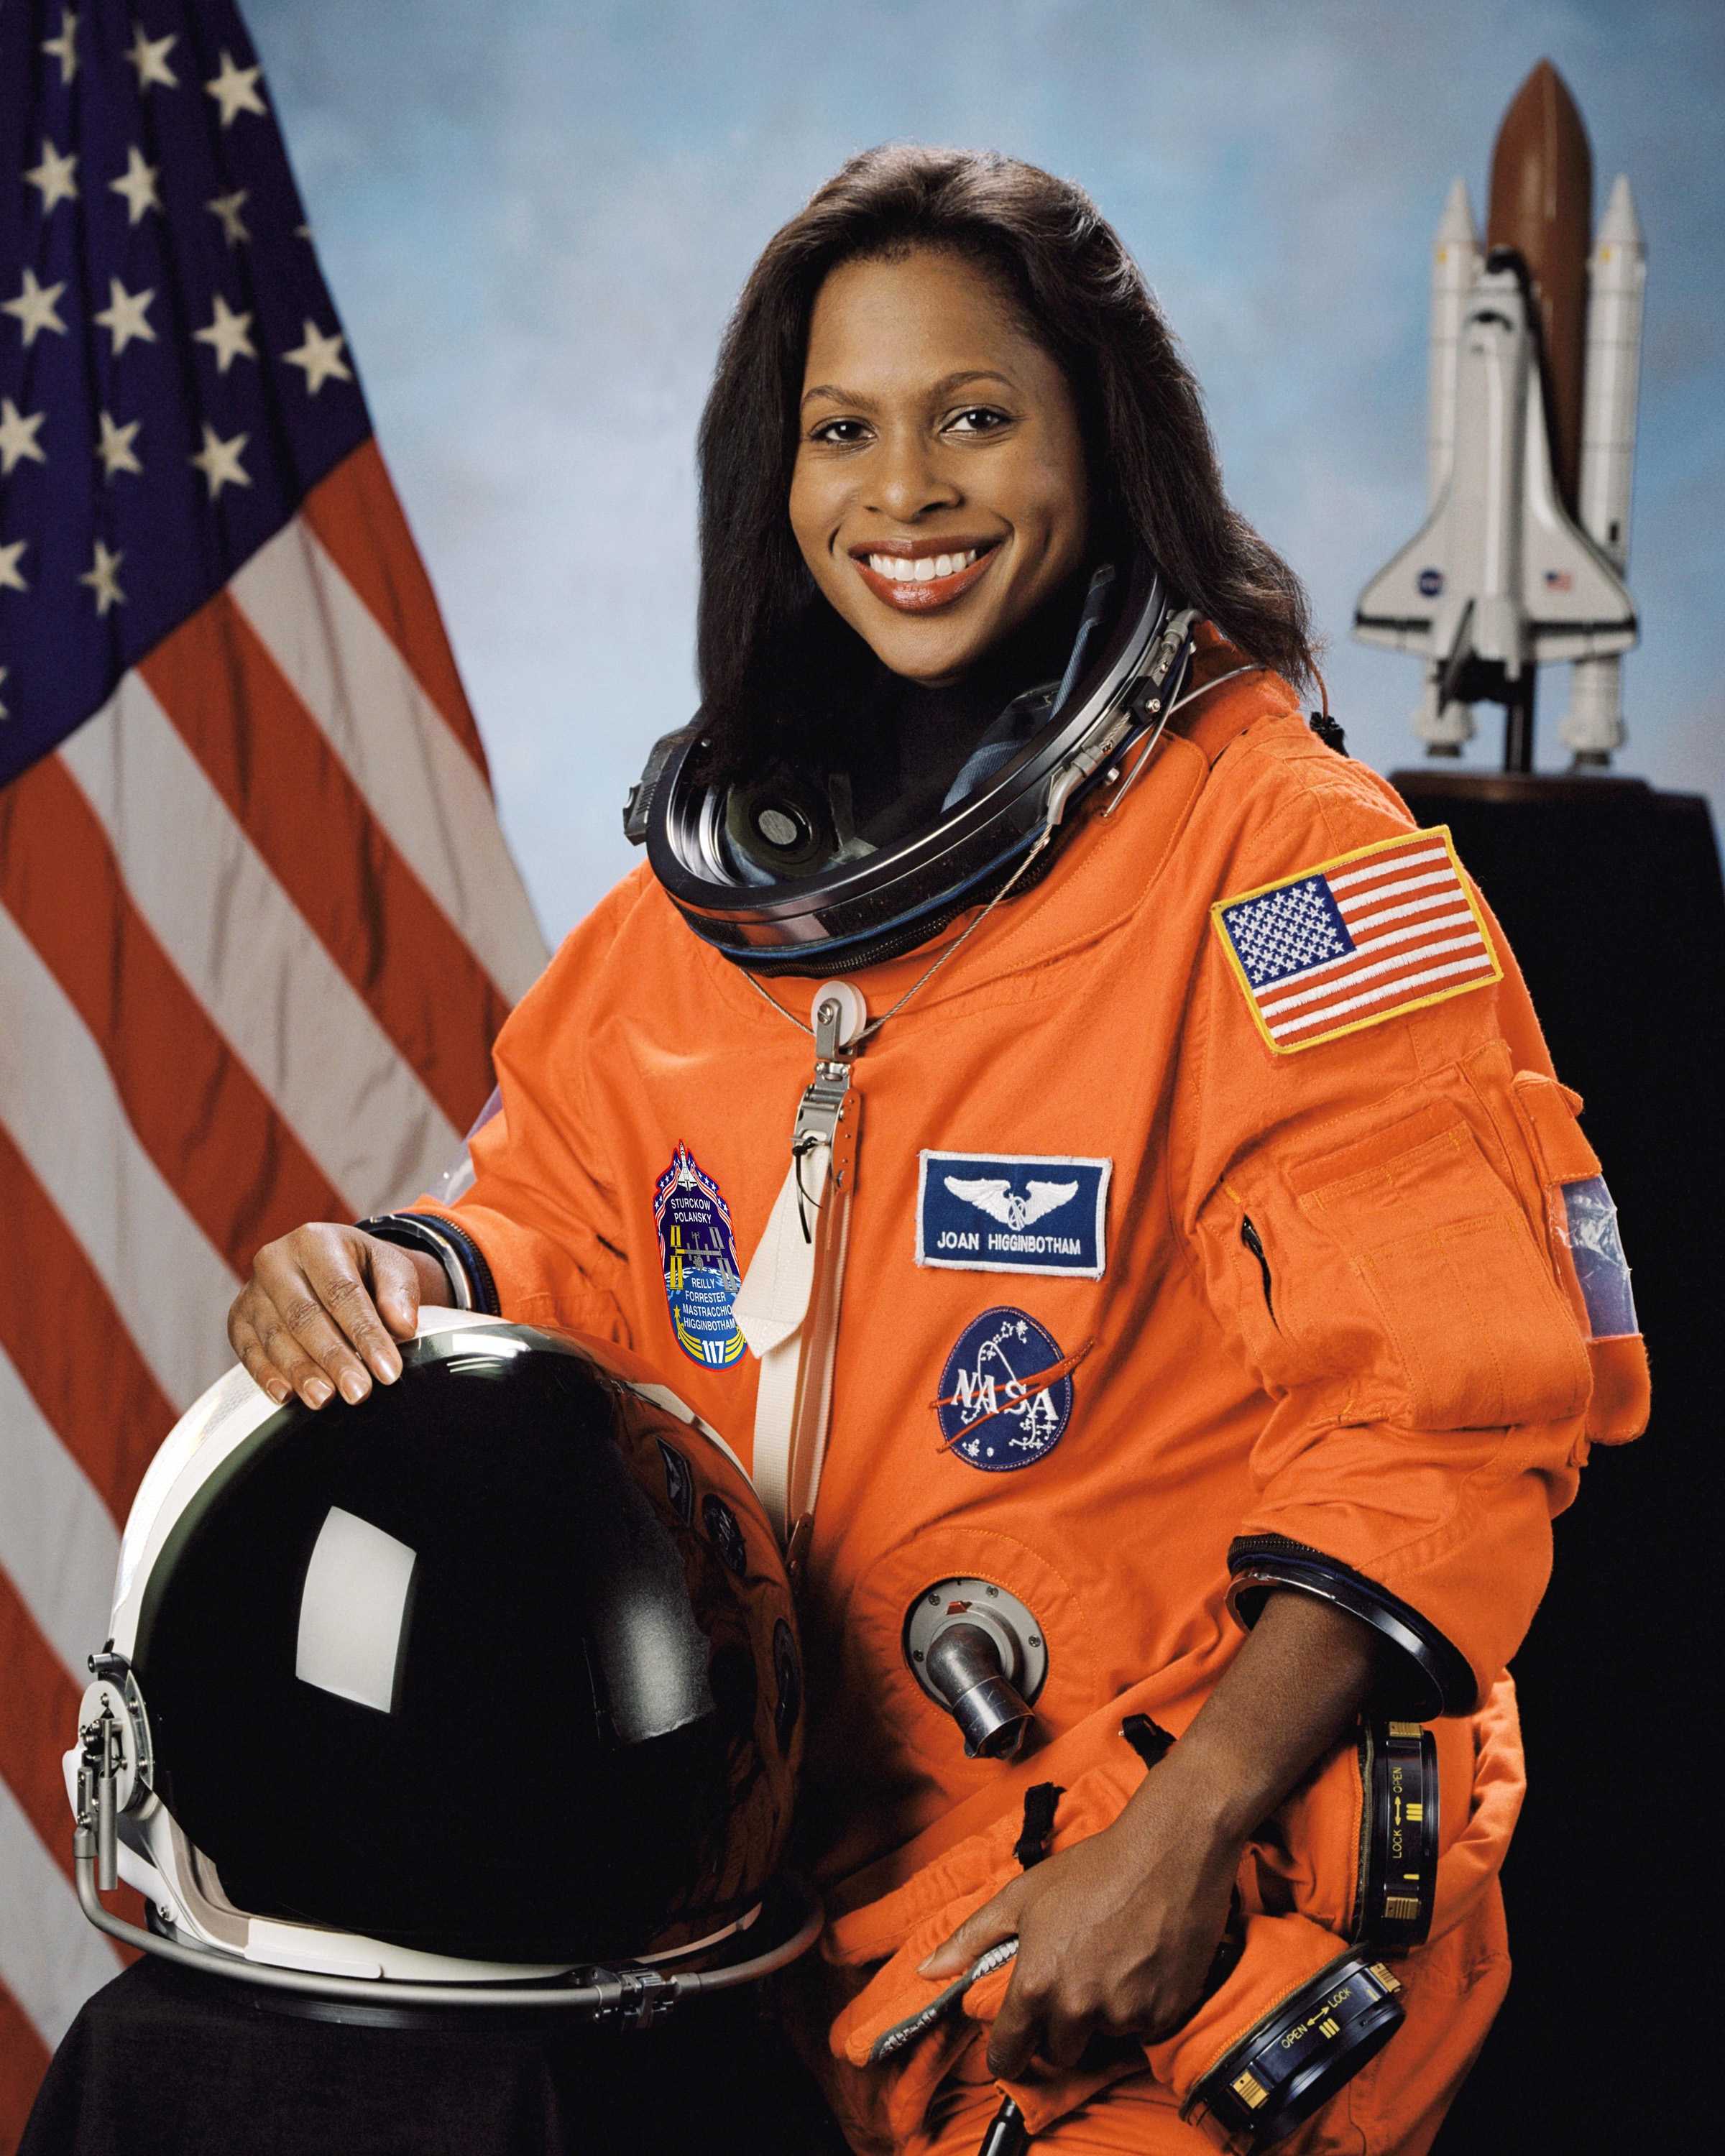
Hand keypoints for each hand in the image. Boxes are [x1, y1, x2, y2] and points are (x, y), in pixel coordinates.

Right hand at [227, 1224, 445, 1409]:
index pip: (342, 1292)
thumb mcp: (389, 1267)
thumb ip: (399, 1292)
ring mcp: (252, 1290)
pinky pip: (247, 1350)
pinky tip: (286, 1395)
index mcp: (315, 1241)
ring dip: (301, 1372)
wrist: (327, 1264)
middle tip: (358, 1392)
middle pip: (305, 1316)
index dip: (366, 1334)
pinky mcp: (238, 1318)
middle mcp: (276, 1260)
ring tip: (325, 1398)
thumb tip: (402, 1326)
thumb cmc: (361, 1269)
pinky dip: (266, 1375)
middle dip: (334, 1359)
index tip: (388, 1371)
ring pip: (275, 1337)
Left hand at [917, 1758, 1242, 2079]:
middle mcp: (1080, 2009)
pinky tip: (1141, 1965)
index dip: (1007, 2051)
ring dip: (1104, 2014)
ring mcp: (1126, 2015)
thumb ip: (970, 1938)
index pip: (1009, 2053)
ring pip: (1104, 2038)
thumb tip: (926, 1971)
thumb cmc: (1092, 1869)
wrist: (1168, 1853)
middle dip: (1060, 2027)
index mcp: (1038, 1984)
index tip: (1013, 2043)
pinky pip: (1144, 2029)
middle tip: (1071, 1981)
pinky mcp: (1166, 2015)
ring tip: (1112, 1961)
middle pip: (1059, 2051)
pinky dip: (1141, 2007)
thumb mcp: (1021, 1896)